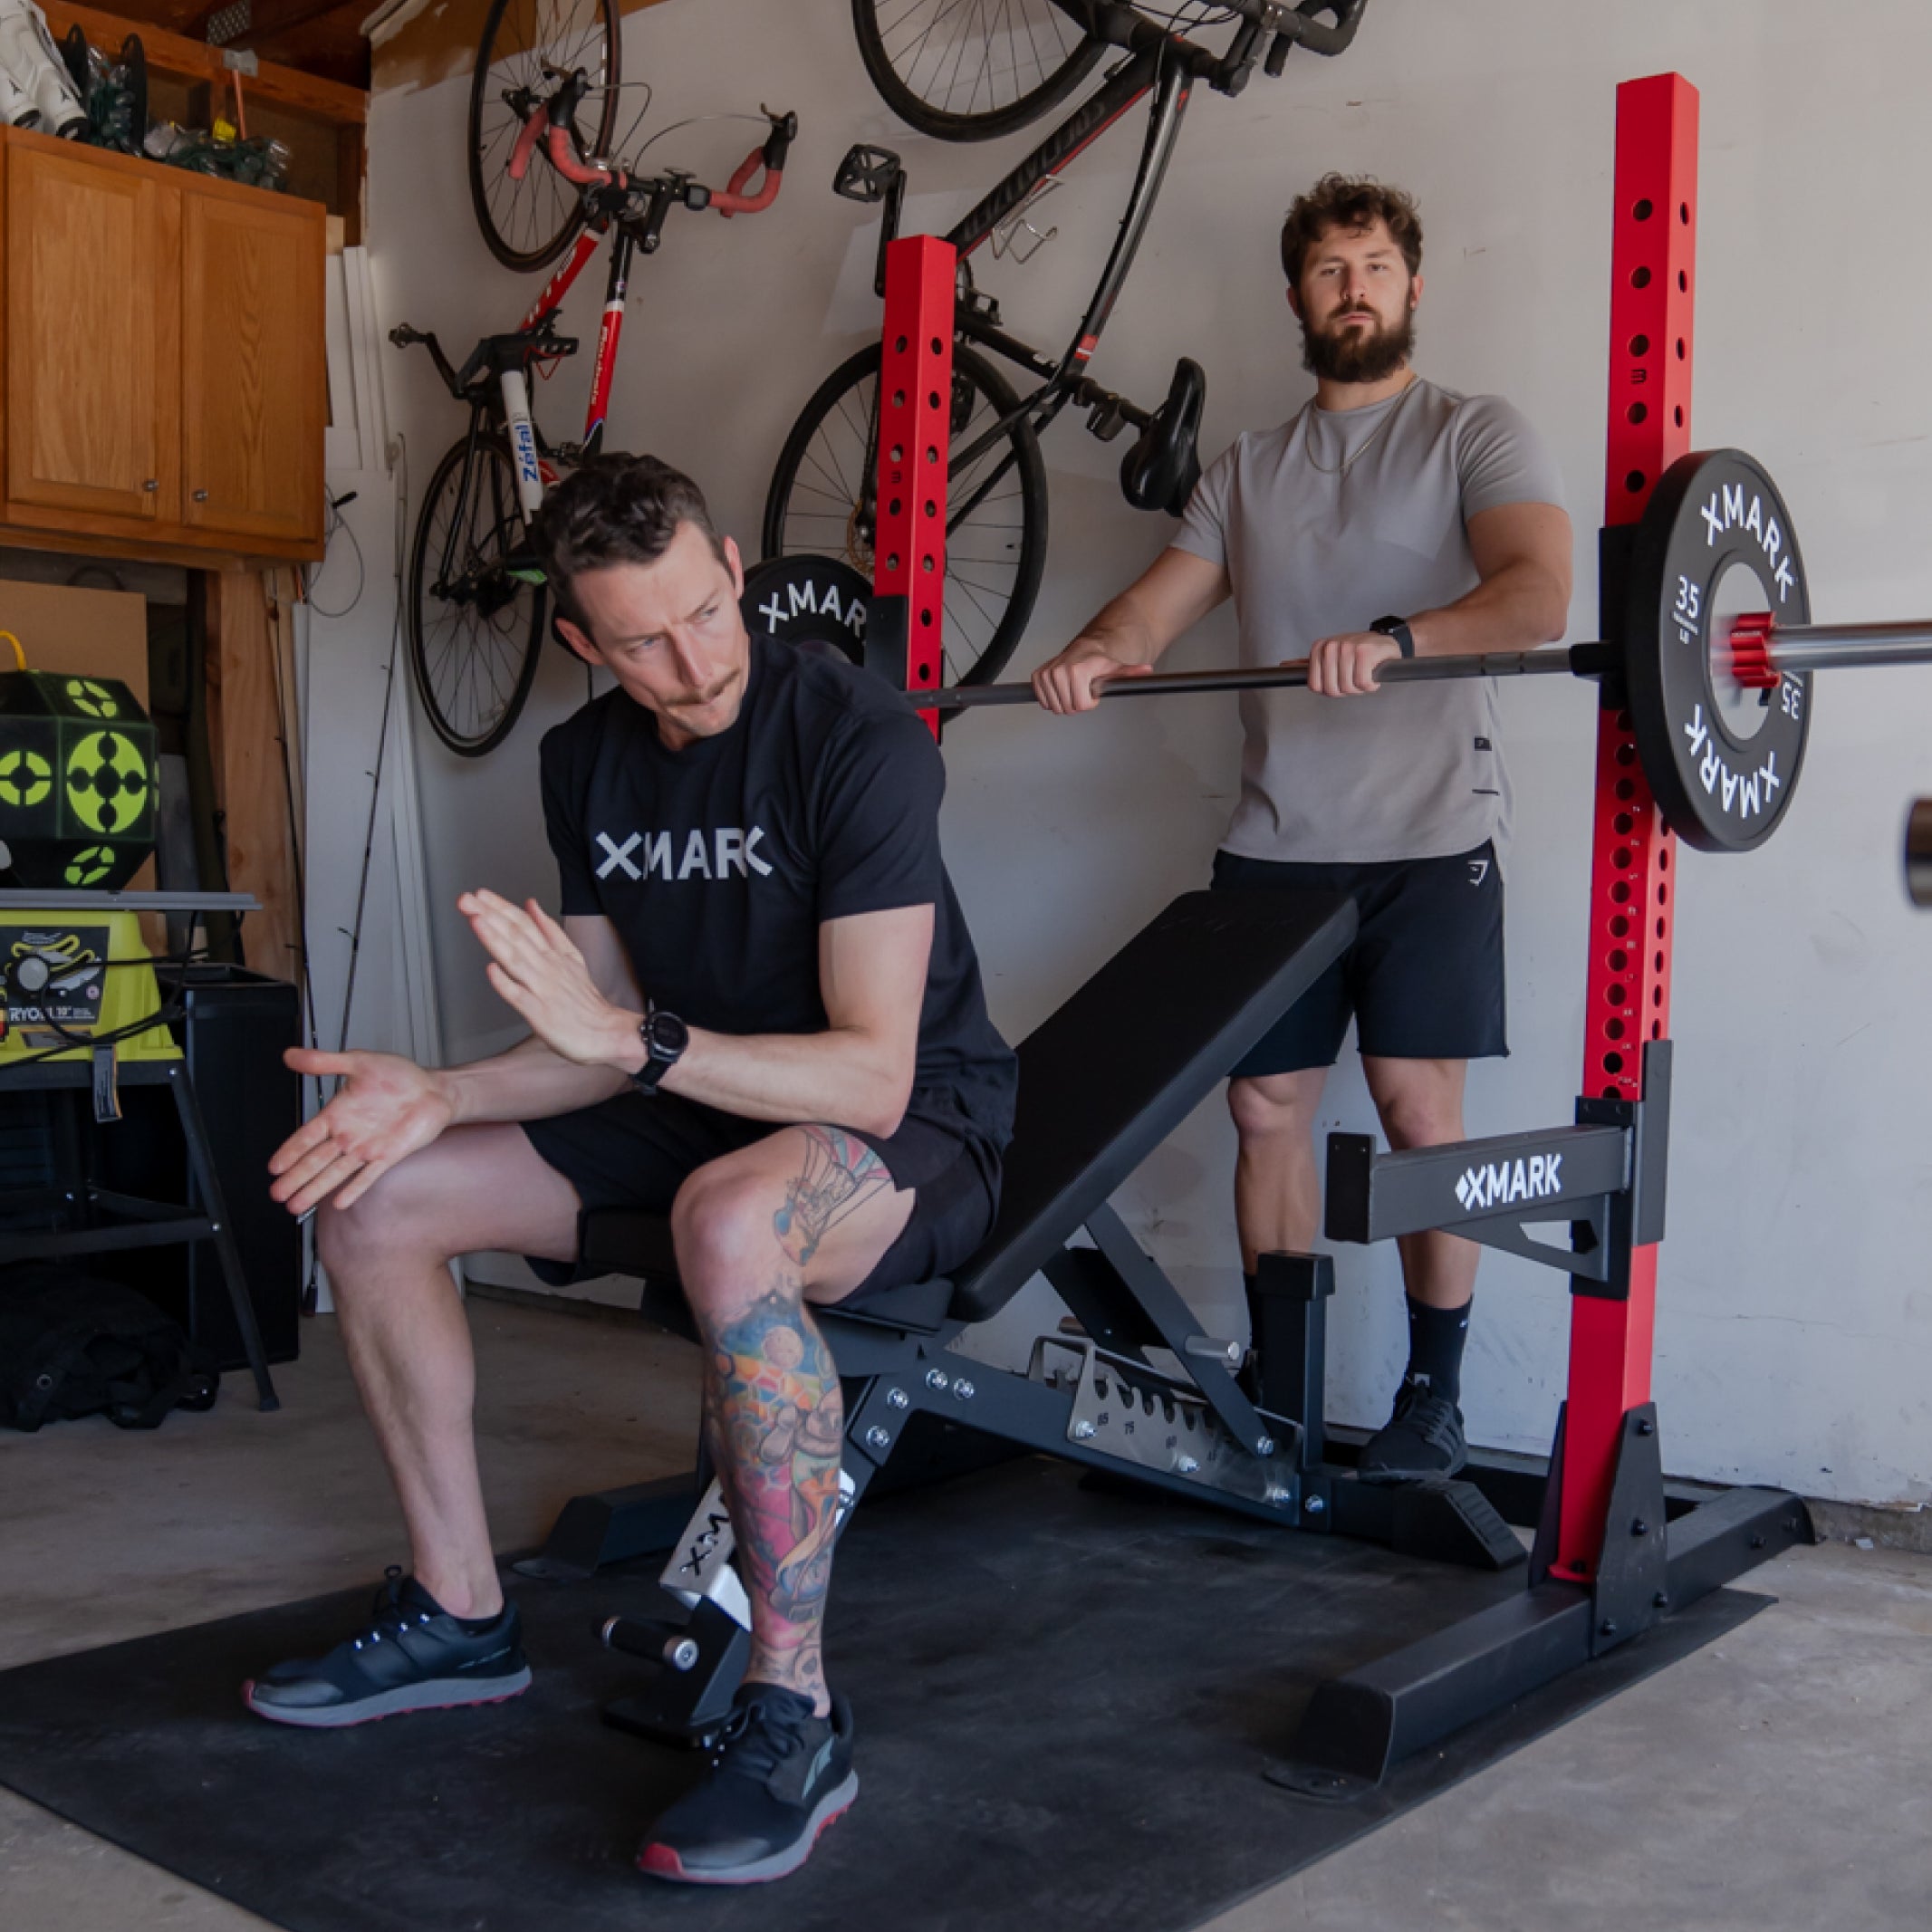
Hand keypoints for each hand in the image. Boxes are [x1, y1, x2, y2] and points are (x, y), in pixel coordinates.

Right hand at [269, 1049, 453, 1215]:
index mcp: (338, 1114)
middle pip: (315, 1161)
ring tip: (295, 1205)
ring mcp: (367, 1148)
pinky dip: (355, 1189)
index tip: (273, 1167)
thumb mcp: (359, 1062)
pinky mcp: (388, 1155)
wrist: (433, 1089)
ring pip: (335, 1173)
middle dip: (295, 1178)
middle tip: (276, 1194)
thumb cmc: (399, 1076)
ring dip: (315, 1188)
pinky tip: (340, 1202)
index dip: (289, 1151)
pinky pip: (368, 1176)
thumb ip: (325, 1061)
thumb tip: (292, 1054)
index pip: (306, 1136)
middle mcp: (349, 1135)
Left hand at [460, 889, 634, 1068]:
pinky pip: (520, 997)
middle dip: (490, 915)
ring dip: (494, 939)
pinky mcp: (540, 1014)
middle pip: (516, 936)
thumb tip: (531, 905)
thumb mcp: (572, 957)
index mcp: (554, 955)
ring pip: (515, 959)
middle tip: (467, 899)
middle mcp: (547, 968)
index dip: (501, 907)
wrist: (607, 1033)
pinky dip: (505, 983)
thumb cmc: (585, 1002)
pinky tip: (491, 970)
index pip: (524, 924)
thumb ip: (550, 931)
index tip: (480, 894)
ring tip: (476, 921)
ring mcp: (543, 990)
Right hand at [1031, 638, 1154, 713]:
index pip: (1080, 706)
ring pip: (1054, 707)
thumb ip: (1130, 672)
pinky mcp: (1038, 677)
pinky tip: (1062, 689)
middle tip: (1083, 689)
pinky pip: (1043, 701)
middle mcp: (1058, 671)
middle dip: (1077, 703)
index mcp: (1077, 670)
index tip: (1092, 692)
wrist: (1084, 649)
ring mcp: (1047, 674)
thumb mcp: (1116, 669)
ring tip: (1073, 688)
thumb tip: (1147, 671)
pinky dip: (1052, 699)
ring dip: (1065, 701)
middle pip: (1067, 708)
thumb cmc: (1098, 661)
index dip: (1089, 703)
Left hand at [1306, 631, 1400, 696]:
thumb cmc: (1358, 654)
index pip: (1315, 686)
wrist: (1385, 644)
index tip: (1340, 681)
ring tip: (1364, 675)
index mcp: (1319, 648)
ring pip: (1347, 687)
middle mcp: (1331, 646)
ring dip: (1360, 687)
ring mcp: (1347, 647)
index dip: (1331, 689)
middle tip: (1355, 679)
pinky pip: (1362, 682)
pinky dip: (1370, 685)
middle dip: (1347, 690)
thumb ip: (1311, 664)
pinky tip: (1372, 675)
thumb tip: (1286, 666)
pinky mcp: (1364, 652)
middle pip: (1332, 689)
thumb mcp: (1331, 658)